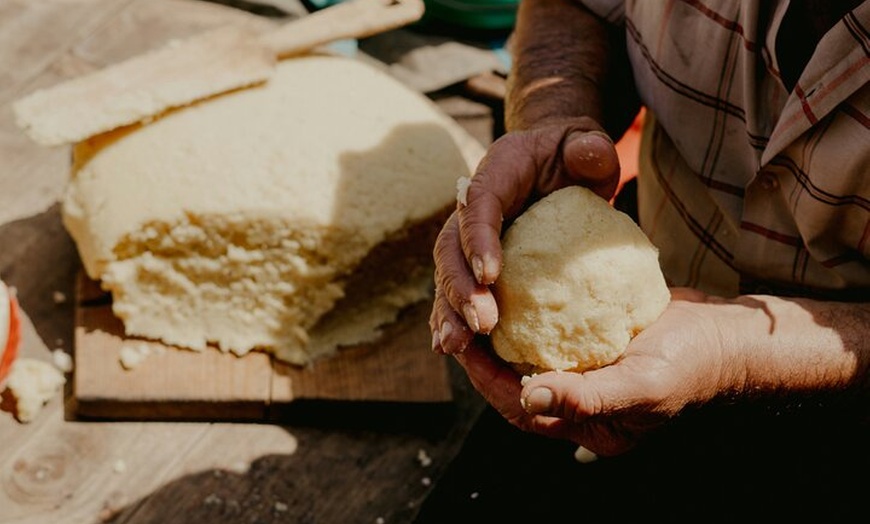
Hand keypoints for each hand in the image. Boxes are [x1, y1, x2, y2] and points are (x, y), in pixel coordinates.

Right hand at [430, 118, 620, 354]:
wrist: (555, 162)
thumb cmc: (573, 155)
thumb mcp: (586, 145)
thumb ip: (590, 149)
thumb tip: (590, 153)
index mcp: (496, 172)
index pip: (479, 203)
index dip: (478, 238)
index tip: (490, 275)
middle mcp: (471, 207)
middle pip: (451, 246)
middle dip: (460, 287)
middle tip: (480, 324)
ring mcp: (468, 237)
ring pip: (447, 274)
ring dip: (449, 311)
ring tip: (455, 346)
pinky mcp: (473, 263)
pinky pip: (456, 291)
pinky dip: (451, 318)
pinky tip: (452, 349)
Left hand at [452, 288, 734, 456]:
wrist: (728, 338)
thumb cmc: (691, 367)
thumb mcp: (642, 385)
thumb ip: (587, 397)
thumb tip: (529, 396)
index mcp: (585, 424)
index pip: (519, 408)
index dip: (487, 380)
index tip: (464, 346)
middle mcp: (580, 402)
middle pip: (515, 385)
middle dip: (485, 359)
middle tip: (459, 323)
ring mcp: (586, 372)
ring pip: (529, 358)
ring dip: (502, 337)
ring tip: (479, 306)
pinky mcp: (592, 344)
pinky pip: (551, 334)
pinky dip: (530, 316)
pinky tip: (514, 288)